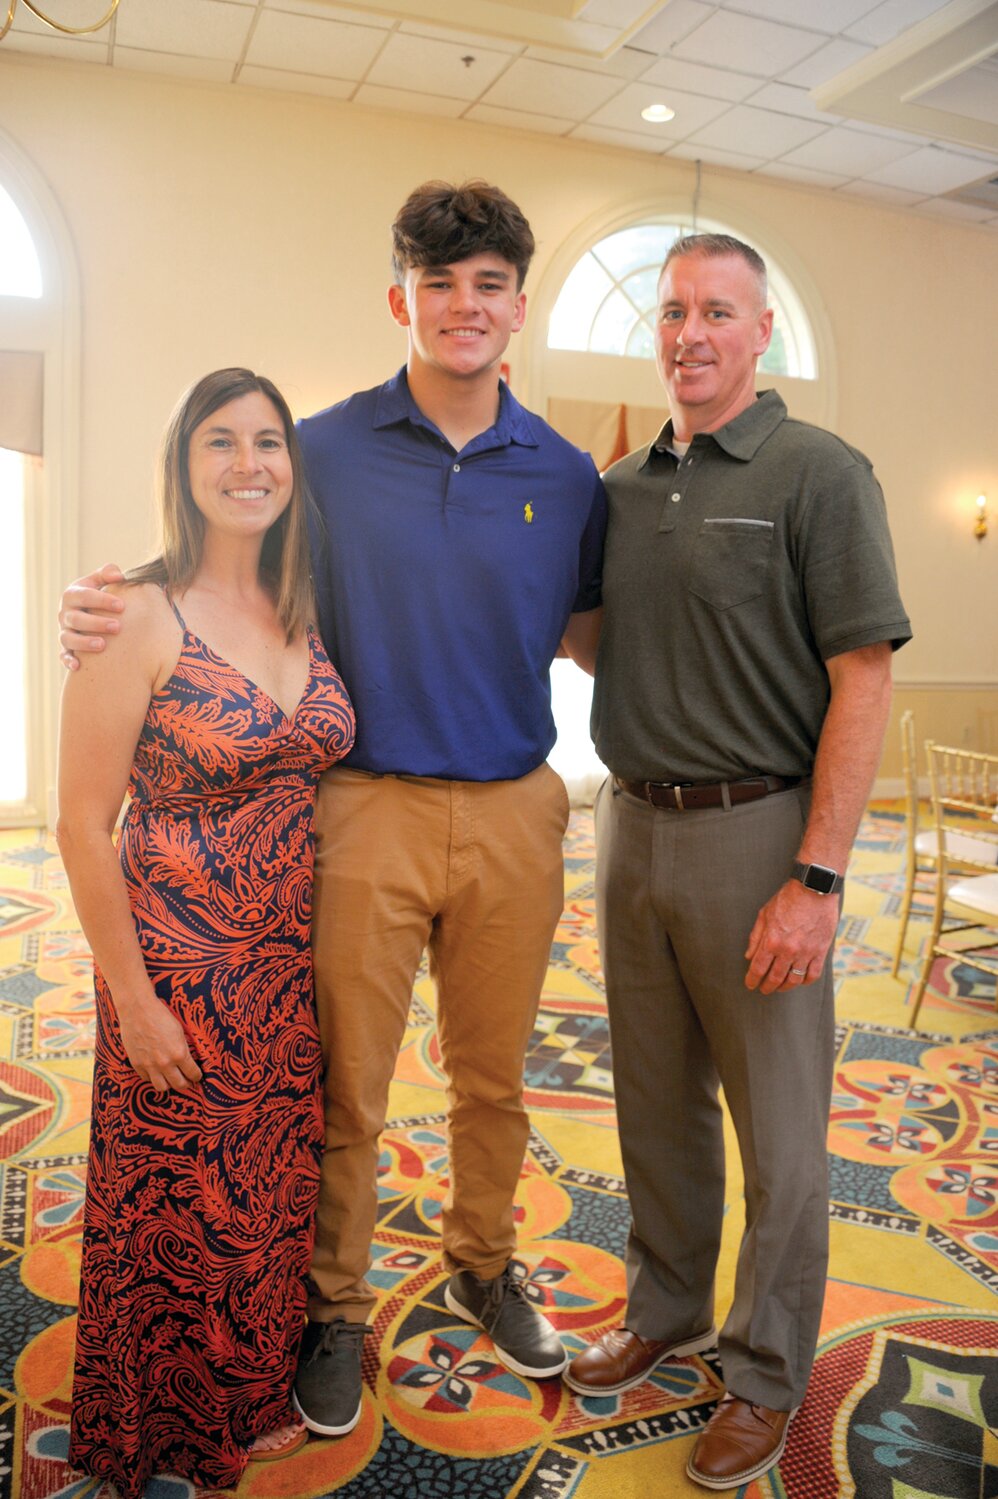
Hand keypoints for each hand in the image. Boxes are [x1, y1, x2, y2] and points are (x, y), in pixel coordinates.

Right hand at [59, 563, 125, 669]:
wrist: (89, 611)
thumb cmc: (99, 595)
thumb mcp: (100, 581)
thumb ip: (108, 573)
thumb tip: (119, 576)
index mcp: (72, 594)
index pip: (84, 595)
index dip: (102, 600)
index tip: (122, 606)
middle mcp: (65, 613)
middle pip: (76, 618)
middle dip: (96, 623)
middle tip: (117, 627)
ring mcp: (64, 631)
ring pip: (68, 638)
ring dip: (83, 642)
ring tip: (102, 645)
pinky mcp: (66, 647)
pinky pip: (63, 655)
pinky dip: (68, 660)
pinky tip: (78, 666)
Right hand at [116, 994, 202, 1092]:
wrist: (138, 1010)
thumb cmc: (161, 1016)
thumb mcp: (180, 1032)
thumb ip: (184, 1049)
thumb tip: (188, 1061)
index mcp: (179, 1053)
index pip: (193, 1074)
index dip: (197, 1077)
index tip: (197, 1077)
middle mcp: (165, 1063)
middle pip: (179, 1085)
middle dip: (186, 1084)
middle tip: (187, 1081)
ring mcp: (149, 1065)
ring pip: (162, 1088)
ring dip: (168, 1085)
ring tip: (170, 1079)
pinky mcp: (137, 1064)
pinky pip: (147, 1079)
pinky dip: (152, 1077)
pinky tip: (156, 1071)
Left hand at [744, 879, 838, 994]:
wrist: (814, 889)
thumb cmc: (787, 899)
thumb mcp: (764, 914)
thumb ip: (756, 937)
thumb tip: (749, 956)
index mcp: (771, 941)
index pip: (758, 968)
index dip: (752, 980)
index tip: (750, 985)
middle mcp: (788, 950)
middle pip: (775, 978)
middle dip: (767, 987)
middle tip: (764, 989)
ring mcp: (806, 952)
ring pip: (794, 980)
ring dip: (785, 987)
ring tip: (780, 987)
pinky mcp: (821, 951)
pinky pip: (813, 974)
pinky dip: (805, 981)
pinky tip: (800, 980)